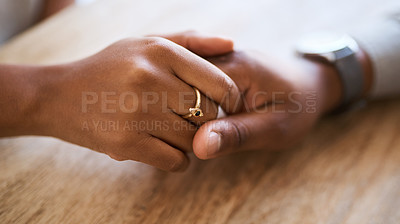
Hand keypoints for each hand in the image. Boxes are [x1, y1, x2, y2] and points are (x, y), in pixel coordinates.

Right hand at [2, 34, 241, 170]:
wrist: (59, 96)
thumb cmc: (111, 67)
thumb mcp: (146, 43)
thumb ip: (192, 41)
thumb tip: (232, 44)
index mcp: (160, 51)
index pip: (220, 84)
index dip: (229, 100)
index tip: (224, 107)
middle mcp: (150, 78)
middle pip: (207, 114)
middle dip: (204, 120)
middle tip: (188, 117)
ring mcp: (136, 112)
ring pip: (193, 140)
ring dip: (188, 140)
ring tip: (170, 130)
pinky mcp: (125, 143)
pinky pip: (176, 161)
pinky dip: (177, 159)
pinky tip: (164, 147)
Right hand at [190, 51, 344, 158]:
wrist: (311, 86)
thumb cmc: (298, 109)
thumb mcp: (274, 128)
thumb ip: (237, 135)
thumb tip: (198, 146)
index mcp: (239, 68)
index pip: (192, 90)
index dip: (188, 117)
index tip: (195, 138)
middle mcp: (225, 56)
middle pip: (183, 82)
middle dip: (181, 109)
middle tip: (189, 133)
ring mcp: (220, 58)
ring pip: (184, 80)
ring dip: (183, 103)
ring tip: (189, 123)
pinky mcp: (219, 66)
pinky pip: (193, 81)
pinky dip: (190, 97)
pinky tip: (192, 113)